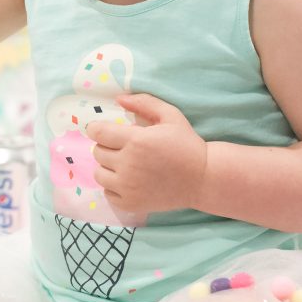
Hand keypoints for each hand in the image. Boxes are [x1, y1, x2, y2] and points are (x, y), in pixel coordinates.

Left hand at [91, 94, 206, 212]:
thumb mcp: (170, 115)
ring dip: (107, 167)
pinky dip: (113, 186)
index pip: (98, 133)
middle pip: (97, 152)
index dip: (97, 129)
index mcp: (136, 140)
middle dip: (106, 146)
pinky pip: (107, 192)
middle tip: (123, 147)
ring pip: (99, 173)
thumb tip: (118, 98)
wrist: (203, 179)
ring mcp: (128, 187)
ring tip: (124, 164)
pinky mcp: (130, 204)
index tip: (103, 130)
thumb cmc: (186, 144)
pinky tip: (128, 180)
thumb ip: (144, 103)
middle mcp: (128, 164)